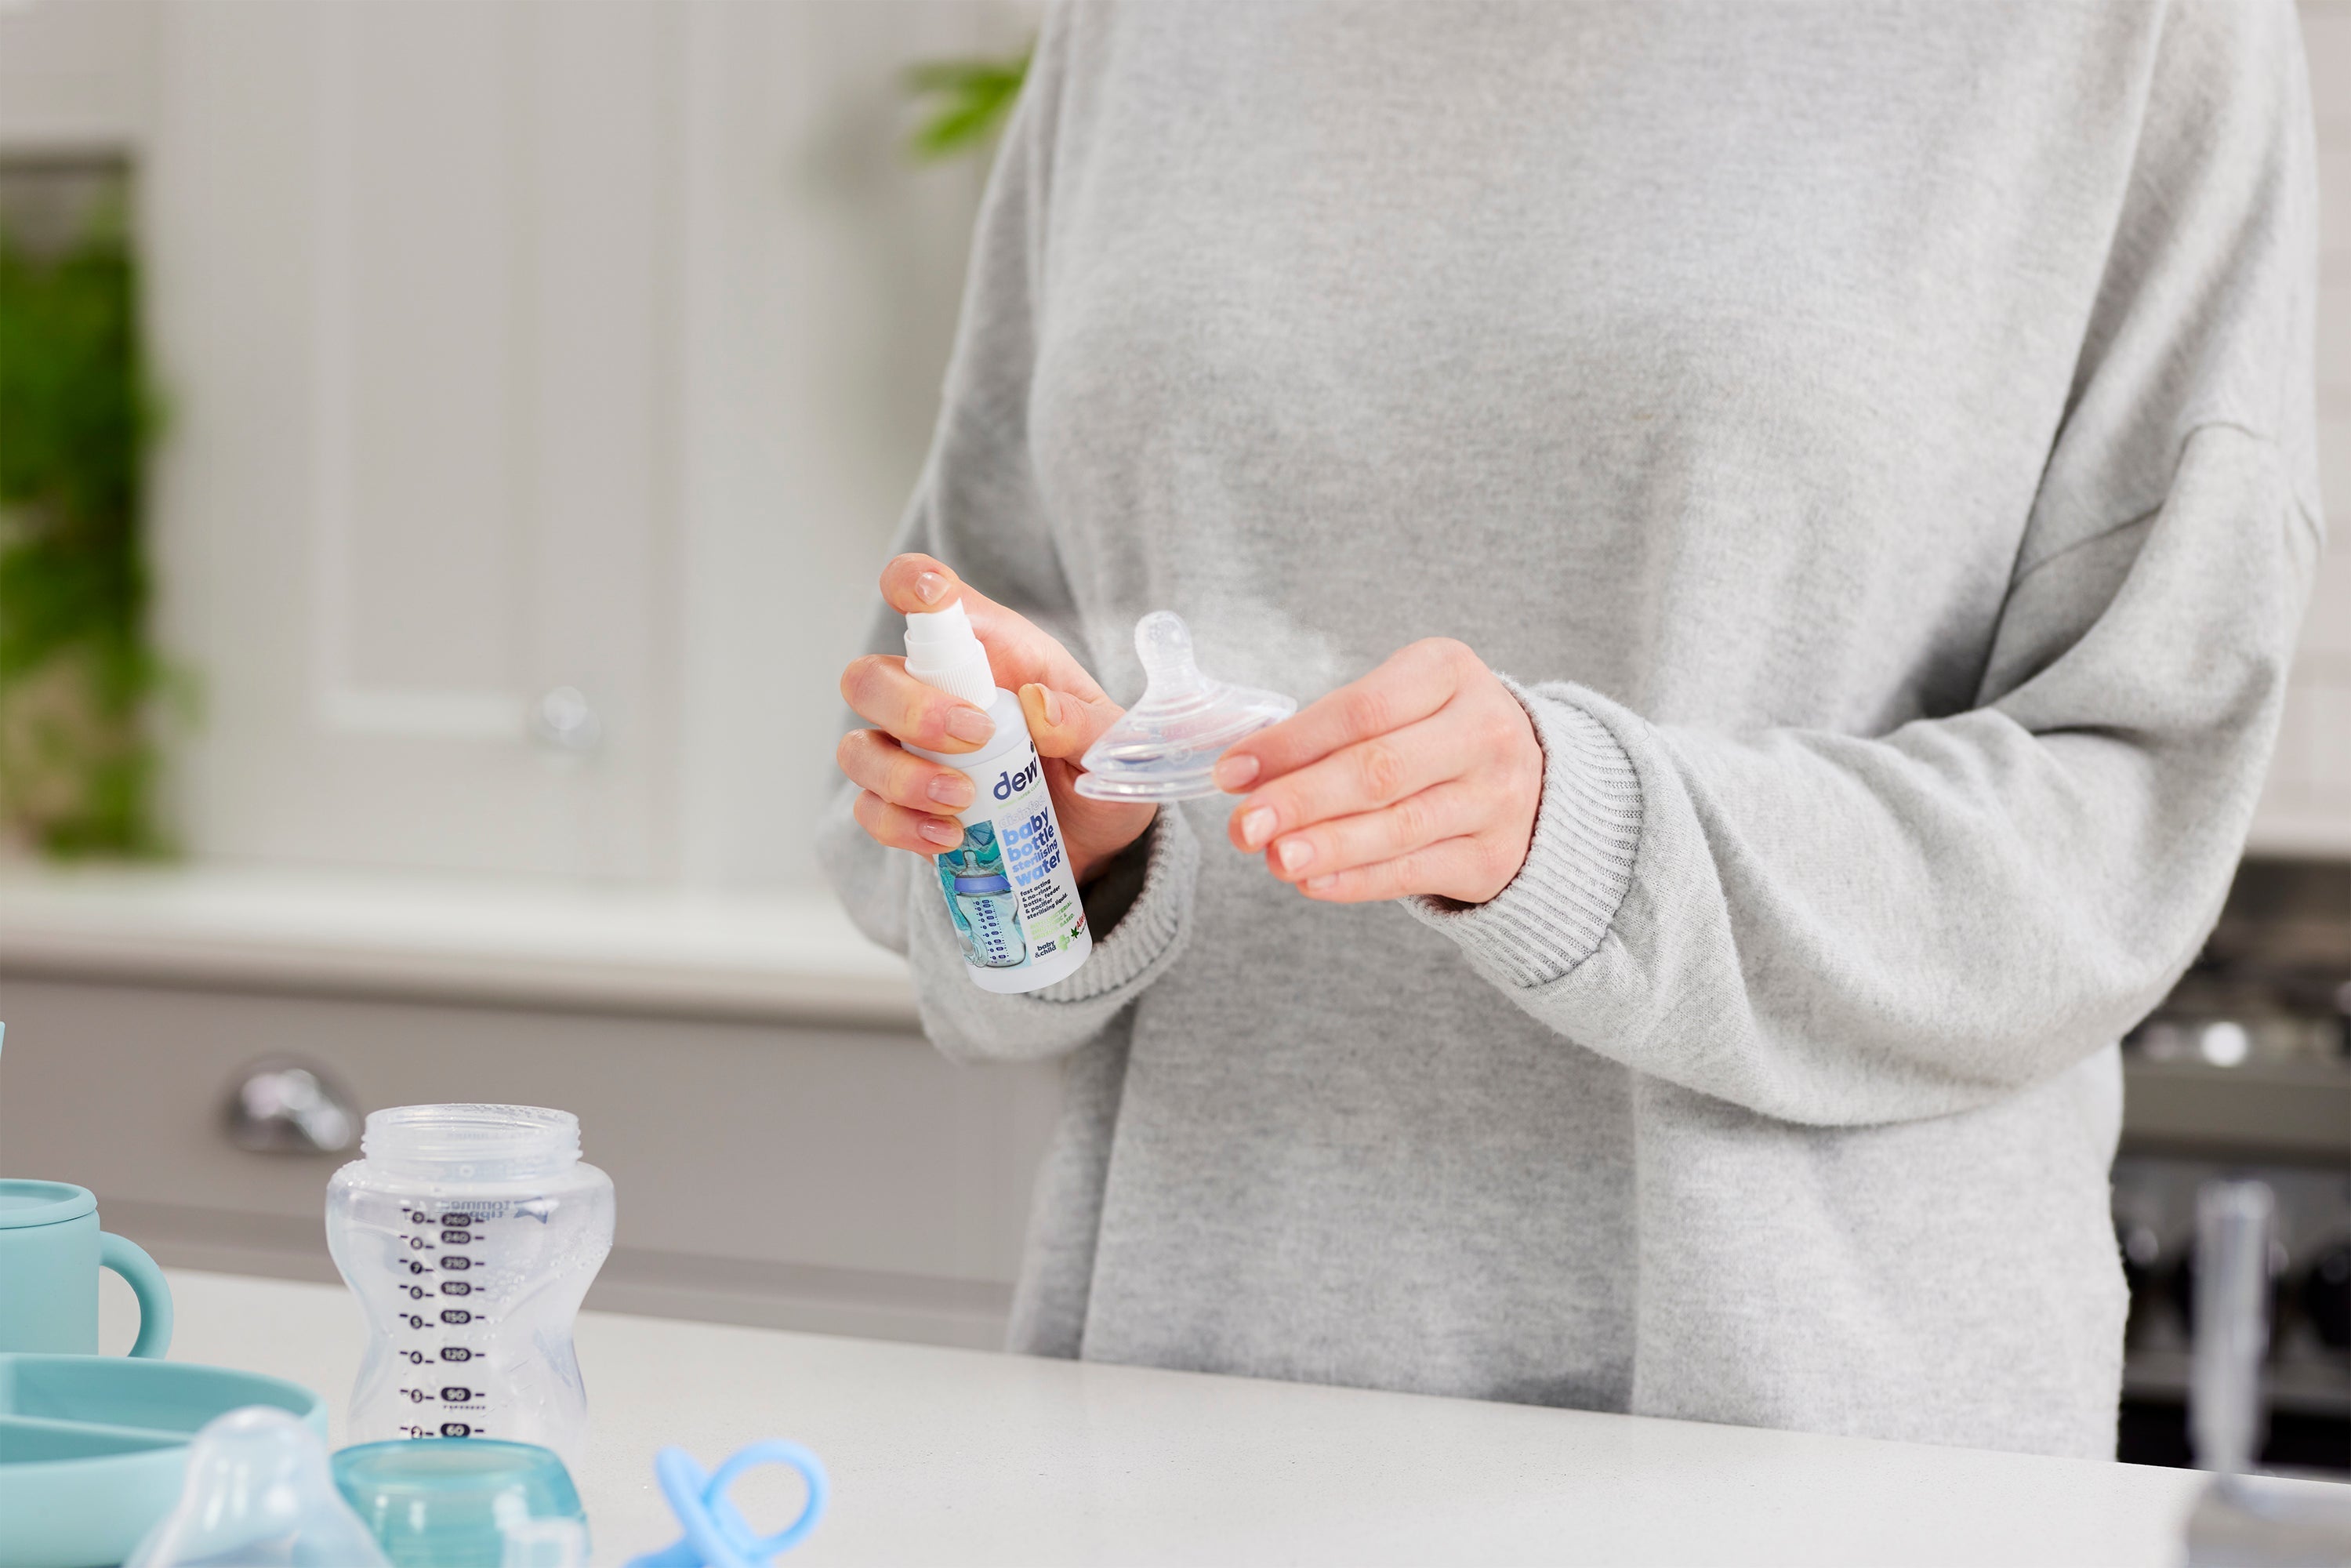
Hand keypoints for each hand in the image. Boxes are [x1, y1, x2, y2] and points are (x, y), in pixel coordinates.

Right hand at [836, 554, 1155, 885]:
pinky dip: (902, 825)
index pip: (931, 599)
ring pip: (858, 749)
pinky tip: (949, 837)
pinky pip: (872, 810)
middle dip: (909, 707)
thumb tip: (1039, 706)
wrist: (1092, 837)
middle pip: (870, 677)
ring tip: (964, 800)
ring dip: (903, 776)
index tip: (928, 596)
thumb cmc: (1094, 765)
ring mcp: (910, 752)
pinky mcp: (905, 806)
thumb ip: (1086, 724)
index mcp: (988, 651)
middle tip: (975, 737)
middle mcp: (935, 693)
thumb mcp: (1113, 743)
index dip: (915, 583)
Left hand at [1213, 639, 1543, 904]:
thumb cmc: (1432, 733)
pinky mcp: (1495, 856)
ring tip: (1273, 859)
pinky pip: (1416, 872)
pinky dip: (1359, 880)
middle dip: (1303, 800)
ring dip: (1328, 846)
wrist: (1529, 779)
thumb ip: (1329, 734)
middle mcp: (1485, 731)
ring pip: (1399, 826)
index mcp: (1449, 672)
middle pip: (1380, 769)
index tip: (1232, 771)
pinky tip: (1314, 883)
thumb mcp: (1395, 705)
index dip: (1292, 743)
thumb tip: (1245, 776)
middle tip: (1244, 825)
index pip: (1362, 709)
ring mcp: (1498, 797)